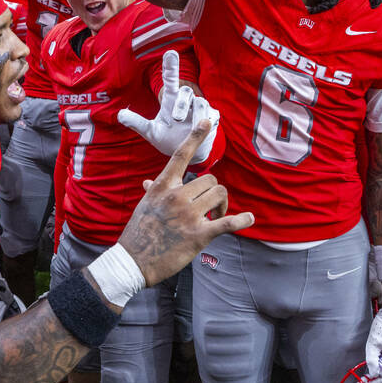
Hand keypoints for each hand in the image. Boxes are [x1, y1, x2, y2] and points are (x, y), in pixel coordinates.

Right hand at [117, 119, 251, 286]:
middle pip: (210, 180)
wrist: (133, 260)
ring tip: (214, 218)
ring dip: (221, 206)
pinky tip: (248, 219)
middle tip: (210, 208)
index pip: (181, 154)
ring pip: (219, 195)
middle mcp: (176, 196)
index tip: (208, 121)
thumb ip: (152, 191)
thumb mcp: (144, 205)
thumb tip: (149, 182)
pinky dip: (241, 220)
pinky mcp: (199, 234)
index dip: (195, 136)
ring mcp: (188, 214)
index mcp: (162, 186)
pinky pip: (227, 223)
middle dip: (214, 193)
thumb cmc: (138, 232)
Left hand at [118, 50, 218, 164]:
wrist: (189, 154)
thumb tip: (119, 114)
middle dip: (181, 104)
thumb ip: (137, 123)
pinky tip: (201, 129)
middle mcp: (186, 101)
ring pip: (200, 102)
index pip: (170, 80)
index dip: (170, 66)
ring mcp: (200, 108)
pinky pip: (210, 114)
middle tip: (176, 119)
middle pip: (186, 91)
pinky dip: (204, 123)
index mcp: (171, 101)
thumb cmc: (169, 139)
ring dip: (193, 116)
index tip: (170, 53)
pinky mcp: (212, 116)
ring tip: (190, 129)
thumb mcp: (151, 132)